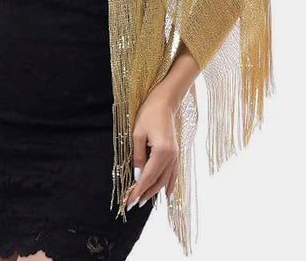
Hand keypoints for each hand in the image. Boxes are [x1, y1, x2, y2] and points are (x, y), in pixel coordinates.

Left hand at [125, 92, 179, 209]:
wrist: (164, 102)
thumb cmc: (149, 114)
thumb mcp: (138, 134)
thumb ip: (138, 156)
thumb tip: (138, 176)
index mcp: (162, 152)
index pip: (147, 177)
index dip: (138, 190)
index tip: (129, 202)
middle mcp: (171, 156)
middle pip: (157, 181)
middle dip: (145, 193)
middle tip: (133, 204)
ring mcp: (175, 155)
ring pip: (165, 179)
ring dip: (155, 191)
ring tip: (144, 201)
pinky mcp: (176, 152)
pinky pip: (174, 173)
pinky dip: (170, 184)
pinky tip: (167, 194)